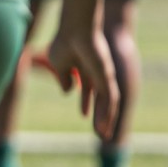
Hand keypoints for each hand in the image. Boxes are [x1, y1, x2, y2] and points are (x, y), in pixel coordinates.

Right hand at [43, 25, 119, 140]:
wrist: (75, 31)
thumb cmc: (65, 42)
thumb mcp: (58, 64)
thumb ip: (63, 78)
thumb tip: (68, 91)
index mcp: (83, 68)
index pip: (87, 90)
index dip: (85, 103)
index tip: (83, 115)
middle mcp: (96, 73)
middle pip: (100, 99)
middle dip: (100, 115)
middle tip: (100, 132)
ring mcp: (103, 75)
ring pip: (107, 102)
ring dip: (106, 119)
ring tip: (103, 135)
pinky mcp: (107, 77)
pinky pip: (109, 98)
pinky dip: (107, 112)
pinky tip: (104, 123)